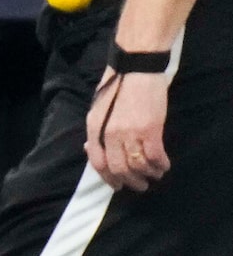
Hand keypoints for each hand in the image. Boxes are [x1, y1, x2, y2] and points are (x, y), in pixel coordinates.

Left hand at [87, 69, 171, 189]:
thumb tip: (90, 148)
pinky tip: (163, 166)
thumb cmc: (116, 87)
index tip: (116, 185)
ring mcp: (130, 133)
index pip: (98, 162)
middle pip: (119, 168)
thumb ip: (95, 131)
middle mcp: (110, 134)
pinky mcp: (151, 129)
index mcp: (95, 129)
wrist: (136, 69)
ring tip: (154, 176)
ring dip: (148, 175)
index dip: (108, 178)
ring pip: (138, 165)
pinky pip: (155, 156)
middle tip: (139, 186)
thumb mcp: (97, 109)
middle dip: (129, 182)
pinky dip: (160, 164)